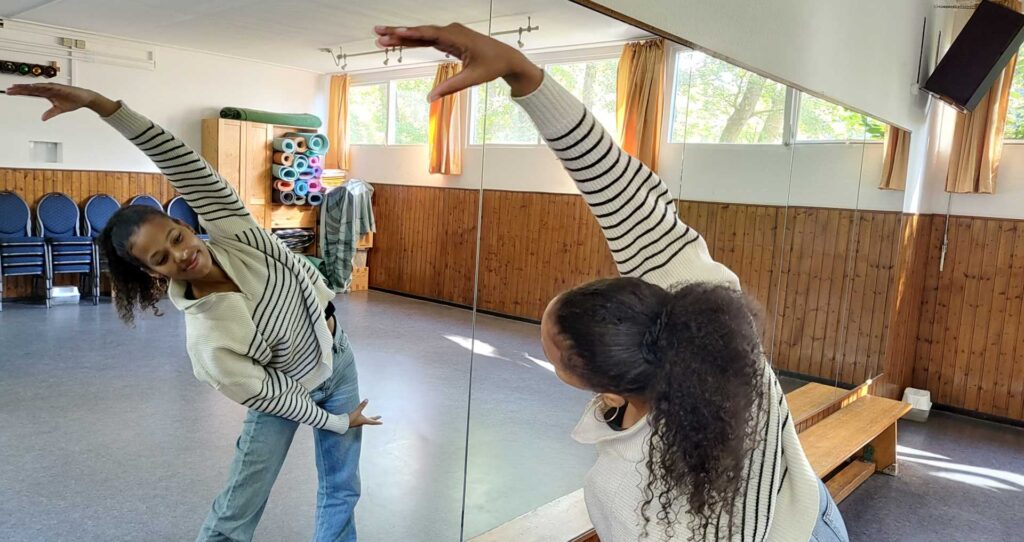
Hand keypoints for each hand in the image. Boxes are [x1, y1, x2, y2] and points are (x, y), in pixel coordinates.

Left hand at [4, 83, 119, 119]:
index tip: (10, 92)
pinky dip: (40, 86)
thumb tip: (42, 119)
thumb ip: (50, 113)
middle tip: (8, 90)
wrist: (85, 98)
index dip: (20, 92)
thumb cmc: (73, 101)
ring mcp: (52, 87)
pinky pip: (48, 86)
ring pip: (36, 86)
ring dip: (26, 87)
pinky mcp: (59, 87)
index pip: (30, 92)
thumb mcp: (59, 110)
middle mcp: (48, 89)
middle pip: (30, 88)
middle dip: (19, 89)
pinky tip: (32, 86)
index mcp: (47, 94)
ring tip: (16, 87)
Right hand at [348, 399, 382, 427]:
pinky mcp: (355, 423)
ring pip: (366, 421)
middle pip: (370, 420)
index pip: (372, 421)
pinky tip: (362, 418)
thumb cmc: (351, 419)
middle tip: (379, 417)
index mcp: (364, 421)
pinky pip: (361, 421)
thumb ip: (362, 405)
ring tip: (372, 418)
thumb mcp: (357, 411)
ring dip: (370, 419)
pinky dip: (364, 419)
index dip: (377, 421)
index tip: (382, 422)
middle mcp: (362, 422)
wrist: (342, 424)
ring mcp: (358, 423)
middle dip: (375, 419)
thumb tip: (367, 399)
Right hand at [374, 23, 543, 99]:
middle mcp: (451, 31)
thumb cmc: (492, 66)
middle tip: (377, 33)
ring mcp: (449, 33)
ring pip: (421, 35)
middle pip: (420, 32)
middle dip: (398, 33)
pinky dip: (412, 40)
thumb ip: (450, 88)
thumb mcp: (472, 78)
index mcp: (457, 36)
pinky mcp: (448, 39)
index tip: (395, 32)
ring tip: (381, 37)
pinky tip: (398, 41)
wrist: (506, 58)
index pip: (429, 34)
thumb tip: (430, 99)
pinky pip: (426, 39)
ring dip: (401, 36)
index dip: (411, 33)